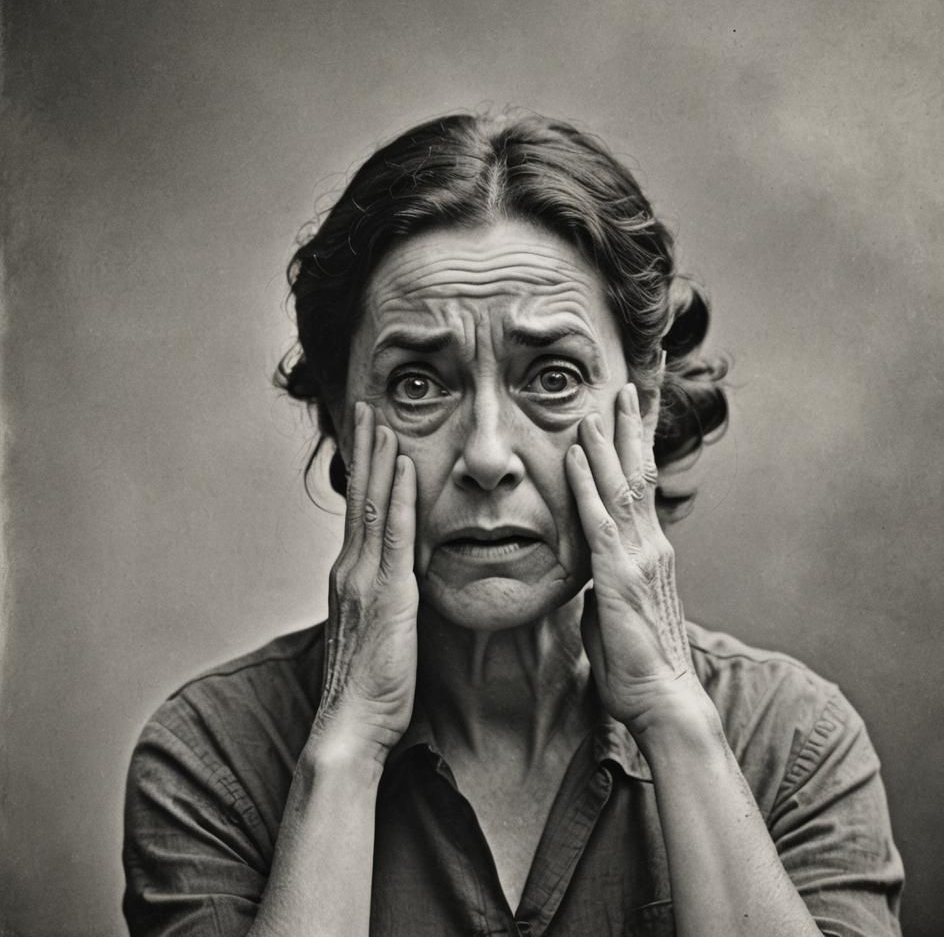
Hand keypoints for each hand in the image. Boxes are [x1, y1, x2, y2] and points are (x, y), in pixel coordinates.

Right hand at [311, 402, 418, 764]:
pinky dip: (396, 497)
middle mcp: (350, 570)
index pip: (356, 510)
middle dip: (364, 448)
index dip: (363, 470)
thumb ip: (385, 601)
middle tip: (368, 405)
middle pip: (356, 495)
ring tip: (382, 417)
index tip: (370, 435)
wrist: (351, 726)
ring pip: (369, 504)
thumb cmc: (368, 688)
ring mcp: (363, 579)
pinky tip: (404, 466)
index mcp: (350, 578)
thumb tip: (401, 583)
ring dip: (378, 457)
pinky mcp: (385, 594)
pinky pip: (391, 535)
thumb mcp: (376, 633)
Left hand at [566, 384, 700, 740]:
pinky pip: (600, 519)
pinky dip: (588, 483)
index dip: (642, 440)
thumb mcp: (612, 610)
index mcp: (647, 548)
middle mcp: (649, 542)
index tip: (641, 402)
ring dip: (612, 438)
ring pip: (625, 484)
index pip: (644, 482)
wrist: (662, 700)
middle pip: (642, 469)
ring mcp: (639, 556)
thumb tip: (589, 571)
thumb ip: (603, 581)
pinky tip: (578, 453)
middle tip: (634, 379)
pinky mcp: (621, 575)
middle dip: (637, 422)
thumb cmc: (637, 662)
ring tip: (605, 397)